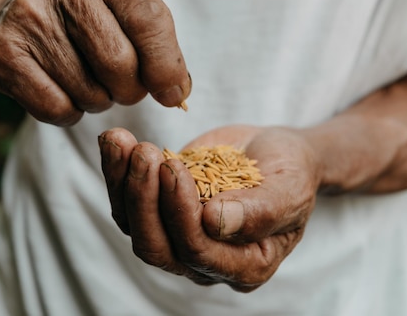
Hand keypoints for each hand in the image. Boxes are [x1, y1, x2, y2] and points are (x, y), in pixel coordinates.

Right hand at [0, 0, 189, 125]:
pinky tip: (62, 91)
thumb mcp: (125, 12)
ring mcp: (27, 14)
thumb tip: (176, 94)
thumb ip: (159, 46)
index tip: (173, 94)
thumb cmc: (83, 18)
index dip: (166, 67)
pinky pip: (57, 108)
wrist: (8, 18)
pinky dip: (70, 113)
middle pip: (119, 62)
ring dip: (100, 102)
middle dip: (130, 89)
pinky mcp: (2, 52)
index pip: (149, 21)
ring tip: (88, 82)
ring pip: (90, 92)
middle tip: (122, 86)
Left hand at [98, 125, 320, 291]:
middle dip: (143, 198)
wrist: (275, 154)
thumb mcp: (289, 189)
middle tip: (144, 153)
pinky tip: (115, 141)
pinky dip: (116, 171)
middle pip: (156, 247)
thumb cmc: (291, 173)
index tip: (174, 166)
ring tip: (122, 141)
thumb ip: (260, 211)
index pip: (198, 252)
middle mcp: (205, 261)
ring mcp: (178, 237)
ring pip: (134, 225)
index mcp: (243, 266)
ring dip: (123, 182)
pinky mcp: (160, 210)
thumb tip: (214, 221)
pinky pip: (127, 200)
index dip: (180, 212)